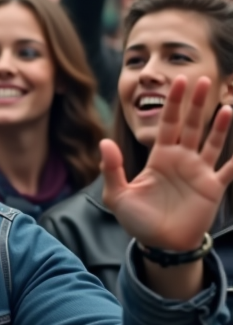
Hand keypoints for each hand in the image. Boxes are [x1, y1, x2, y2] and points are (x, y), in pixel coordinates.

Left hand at [102, 76, 232, 253]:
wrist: (160, 245)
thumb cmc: (138, 220)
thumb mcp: (118, 195)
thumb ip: (112, 169)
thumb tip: (104, 142)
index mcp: (159, 157)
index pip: (167, 124)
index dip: (172, 103)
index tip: (178, 81)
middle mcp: (181, 160)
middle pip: (191, 125)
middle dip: (196, 103)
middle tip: (203, 79)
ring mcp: (199, 172)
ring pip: (213, 142)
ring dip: (220, 125)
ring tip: (227, 106)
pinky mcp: (213, 188)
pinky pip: (230, 170)